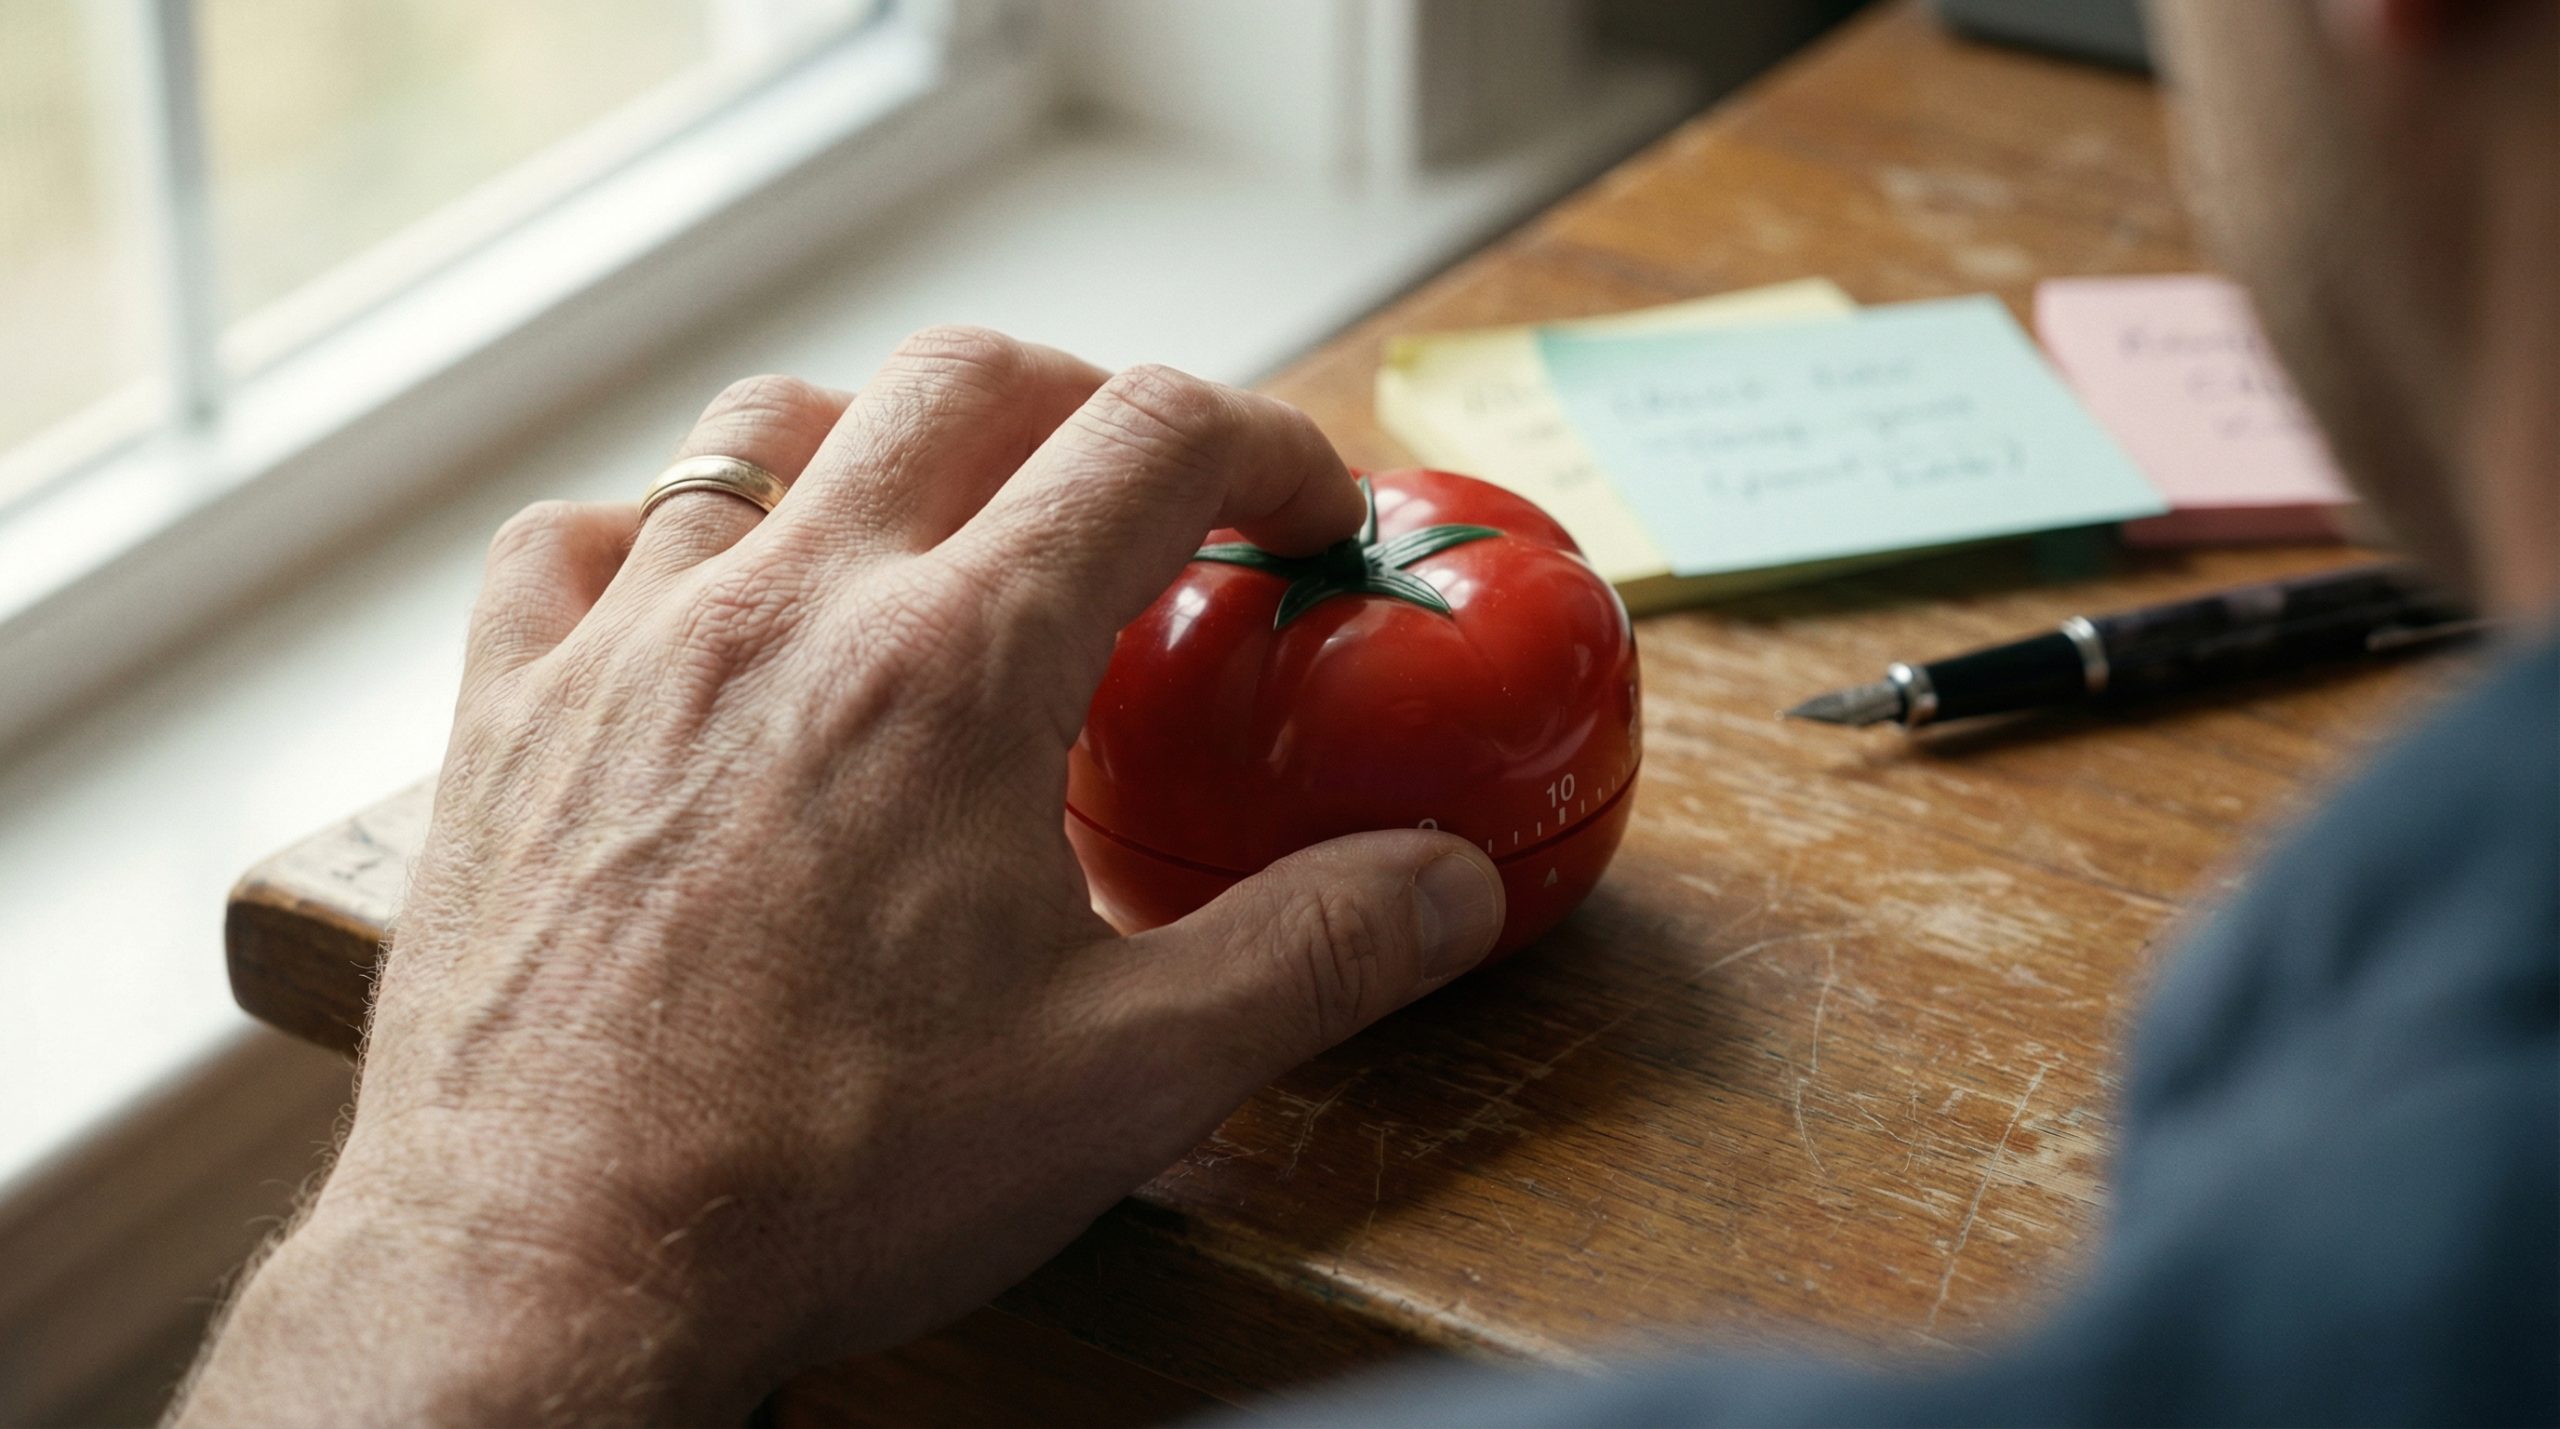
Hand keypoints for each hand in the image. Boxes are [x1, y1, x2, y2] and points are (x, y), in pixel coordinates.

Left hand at [174, 329, 1504, 1424]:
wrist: (549, 1277)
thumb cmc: (826, 1180)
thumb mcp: (1128, 1080)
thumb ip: (1314, 955)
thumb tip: (1450, 886)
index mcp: (957, 668)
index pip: (1152, 440)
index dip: (1265, 444)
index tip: (1300, 512)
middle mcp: (786, 609)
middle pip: (965, 376)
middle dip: (1091, 403)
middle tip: (1145, 500)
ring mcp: (628, 647)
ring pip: (762, 425)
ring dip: (882, 441)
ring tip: (939, 530)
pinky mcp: (509, 716)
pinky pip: (572, 541)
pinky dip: (659, 532)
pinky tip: (705, 608)